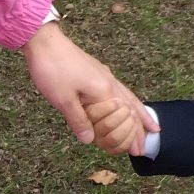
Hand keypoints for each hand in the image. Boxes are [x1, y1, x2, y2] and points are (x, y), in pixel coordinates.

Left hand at [23, 22, 154, 148]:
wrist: (45, 42)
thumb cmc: (53, 70)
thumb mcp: (63, 99)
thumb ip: (79, 120)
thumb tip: (90, 140)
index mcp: (105, 91)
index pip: (124, 118)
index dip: (131, 135)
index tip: (138, 151)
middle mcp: (110, 83)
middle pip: (132, 108)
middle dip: (141, 127)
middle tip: (148, 143)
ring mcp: (105, 76)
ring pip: (129, 98)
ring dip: (139, 113)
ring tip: (148, 125)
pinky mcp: (98, 72)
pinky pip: (121, 91)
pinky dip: (129, 101)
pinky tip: (125, 103)